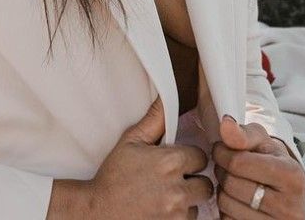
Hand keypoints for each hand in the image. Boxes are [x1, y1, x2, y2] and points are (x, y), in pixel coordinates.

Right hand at [86, 95, 213, 217]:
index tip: (177, 163)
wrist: (98, 211)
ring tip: (166, 197)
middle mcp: (177, 189)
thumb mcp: (131, 141)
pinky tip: (163, 211)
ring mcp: (176, 214)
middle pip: (206, 184)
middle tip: (175, 181)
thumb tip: (165, 97)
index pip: (201, 157)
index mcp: (170, 162)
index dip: (189, 159)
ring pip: (198, 204)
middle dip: (193, 181)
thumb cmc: (114, 177)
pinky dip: (180, 218)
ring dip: (187, 201)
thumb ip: (154, 120)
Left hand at [212, 115, 304, 218]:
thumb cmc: (271, 161)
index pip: (239, 162)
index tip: (220, 149)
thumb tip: (225, 123)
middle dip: (222, 171)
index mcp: (291, 175)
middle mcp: (289, 206)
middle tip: (226, 166)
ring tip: (232, 182)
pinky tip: (235, 200)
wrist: (285, 191)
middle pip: (232, 185)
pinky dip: (226, 210)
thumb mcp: (263, 141)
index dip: (222, 152)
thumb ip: (243, 133)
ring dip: (222, 191)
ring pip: (227, 206)